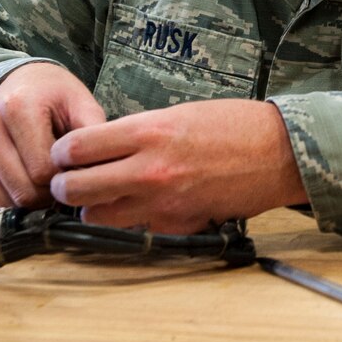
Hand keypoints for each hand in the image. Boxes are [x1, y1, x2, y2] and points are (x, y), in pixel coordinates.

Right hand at [0, 62, 107, 208]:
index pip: (43, 170)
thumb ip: (93, 135)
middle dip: (51, 191)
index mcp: (17, 108)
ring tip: (47, 173)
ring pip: (9, 200)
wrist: (24, 82)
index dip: (66, 176)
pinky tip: (29, 176)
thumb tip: (98, 175)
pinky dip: (17, 196)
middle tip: (64, 175)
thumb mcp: (82, 103)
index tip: (76, 165)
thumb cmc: (55, 94)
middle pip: (24, 190)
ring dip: (34, 196)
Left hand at [48, 99, 308, 232]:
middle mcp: (149, 169)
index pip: (77, 147)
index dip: (62, 152)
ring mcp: (162, 202)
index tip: (64, 154)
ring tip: (101, 196)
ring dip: (92, 206)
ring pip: (97, 215)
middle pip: (76, 188)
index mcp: (149, 131)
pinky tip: (139, 206)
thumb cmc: (233, 125)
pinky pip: (134, 228)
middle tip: (68, 180)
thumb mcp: (177, 114)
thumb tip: (100, 148)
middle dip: (65, 185)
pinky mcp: (176, 225)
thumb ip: (136, 132)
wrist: (279, 152)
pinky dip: (129, 220)